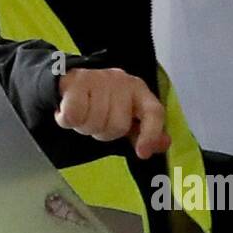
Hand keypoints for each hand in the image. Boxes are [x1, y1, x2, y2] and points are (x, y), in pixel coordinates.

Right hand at [55, 68, 170, 158]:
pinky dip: (68, 121)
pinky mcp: (76, 81)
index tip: (142, 153)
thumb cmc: (100, 102)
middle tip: (96, 123)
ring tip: (83, 116)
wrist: (68, 82)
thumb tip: (165, 143)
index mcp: (138, 90)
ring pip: (95, 121)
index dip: (150, 135)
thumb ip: (145, 132)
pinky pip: (74, 116)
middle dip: (104, 132)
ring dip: (85, 127)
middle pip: (118, 125)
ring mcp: (99, 78)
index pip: (154, 112)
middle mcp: (121, 81)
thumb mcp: (125, 117)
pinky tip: (68, 113)